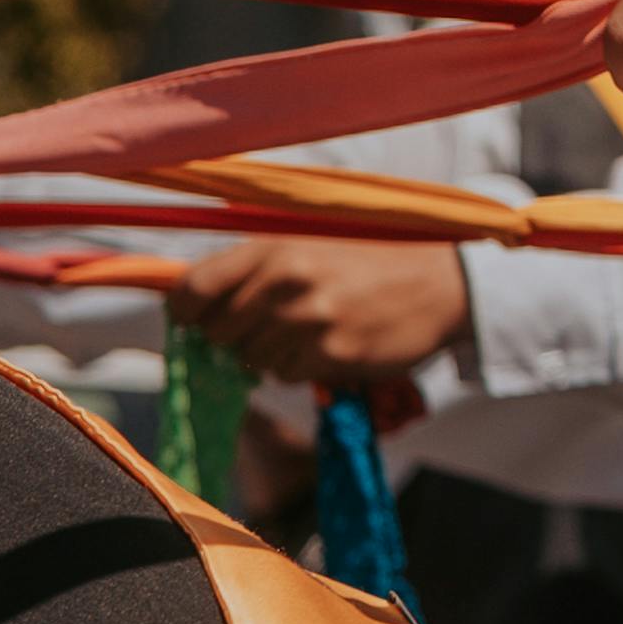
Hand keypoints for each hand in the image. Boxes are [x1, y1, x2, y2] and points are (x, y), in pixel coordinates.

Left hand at [155, 237, 471, 389]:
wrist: (440, 284)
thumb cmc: (366, 263)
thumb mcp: (305, 247)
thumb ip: (251, 271)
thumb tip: (189, 304)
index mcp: (271, 249)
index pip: (192, 289)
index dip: (182, 312)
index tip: (188, 321)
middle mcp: (284, 283)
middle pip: (218, 333)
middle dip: (234, 337)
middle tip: (268, 327)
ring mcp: (308, 321)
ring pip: (253, 360)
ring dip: (272, 354)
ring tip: (310, 331)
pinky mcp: (332, 355)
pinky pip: (288, 376)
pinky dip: (300, 368)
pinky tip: (329, 346)